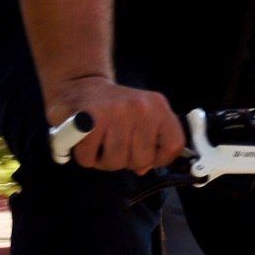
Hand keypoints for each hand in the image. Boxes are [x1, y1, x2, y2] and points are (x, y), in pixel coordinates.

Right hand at [50, 76, 185, 173]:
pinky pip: (89, 158)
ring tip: (101, 144)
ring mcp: (115, 112)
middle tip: (116, 146)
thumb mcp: (142, 119)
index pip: (174, 145)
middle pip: (142, 160)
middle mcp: (140, 107)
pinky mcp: (89, 120)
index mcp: (158, 106)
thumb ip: (150, 143)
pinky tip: (87, 142)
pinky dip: (86, 157)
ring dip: (104, 161)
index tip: (147, 155)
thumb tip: (143, 168)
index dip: (160, 159)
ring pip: (115, 162)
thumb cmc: (114, 110)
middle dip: (126, 161)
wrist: (81, 86)